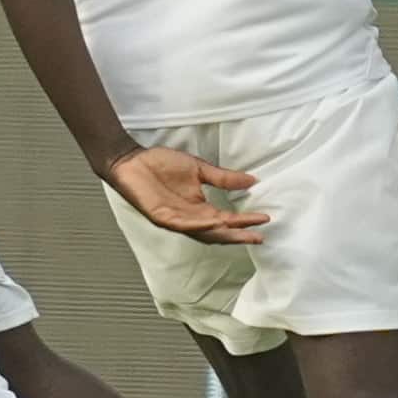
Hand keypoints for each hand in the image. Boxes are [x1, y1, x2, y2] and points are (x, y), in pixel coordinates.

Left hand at [102, 145, 266, 245]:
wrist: (132, 160)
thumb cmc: (161, 164)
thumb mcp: (198, 169)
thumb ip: (223, 178)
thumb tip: (252, 180)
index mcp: (199, 208)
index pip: (226, 220)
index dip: (244, 221)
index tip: (265, 219)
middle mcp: (190, 219)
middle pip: (218, 232)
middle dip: (238, 235)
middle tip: (258, 237)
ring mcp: (176, 220)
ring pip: (203, 232)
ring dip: (223, 232)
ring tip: (242, 231)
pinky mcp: (162, 217)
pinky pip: (183, 224)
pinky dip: (199, 224)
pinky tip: (213, 221)